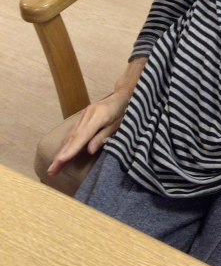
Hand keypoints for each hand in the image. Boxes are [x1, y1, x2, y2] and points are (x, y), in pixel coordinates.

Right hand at [47, 56, 146, 176]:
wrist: (123, 95)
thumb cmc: (124, 112)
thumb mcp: (118, 125)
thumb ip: (102, 137)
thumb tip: (88, 151)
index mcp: (99, 116)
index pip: (83, 136)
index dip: (71, 149)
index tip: (61, 160)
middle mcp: (88, 114)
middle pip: (73, 137)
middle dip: (61, 154)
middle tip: (52, 170)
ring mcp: (84, 114)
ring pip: (71, 134)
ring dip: (61, 151)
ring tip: (53, 166)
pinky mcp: (83, 115)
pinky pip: (74, 131)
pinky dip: (67, 143)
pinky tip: (61, 152)